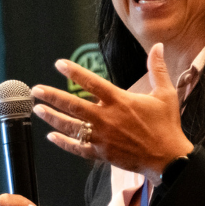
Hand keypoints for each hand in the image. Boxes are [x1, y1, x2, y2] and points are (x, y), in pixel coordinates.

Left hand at [33, 43, 193, 180]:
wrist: (168, 158)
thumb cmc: (167, 126)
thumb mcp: (166, 94)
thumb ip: (158, 69)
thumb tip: (158, 47)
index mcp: (120, 101)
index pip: (92, 83)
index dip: (74, 72)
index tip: (59, 64)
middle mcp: (107, 118)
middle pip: (73, 105)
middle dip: (52, 96)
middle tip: (36, 90)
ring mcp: (102, 137)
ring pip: (71, 126)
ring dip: (52, 117)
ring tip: (38, 110)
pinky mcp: (101, 154)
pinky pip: (77, 148)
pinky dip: (63, 142)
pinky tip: (51, 136)